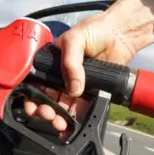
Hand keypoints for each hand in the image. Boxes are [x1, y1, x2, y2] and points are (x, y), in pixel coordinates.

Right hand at [24, 0, 153, 135]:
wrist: (121, 33)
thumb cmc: (94, 29)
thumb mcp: (74, 39)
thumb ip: (70, 62)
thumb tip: (74, 89)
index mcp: (52, 62)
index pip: (38, 82)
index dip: (32, 95)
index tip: (32, 107)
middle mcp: (61, 75)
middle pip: (49, 97)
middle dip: (45, 109)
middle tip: (48, 115)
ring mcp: (76, 84)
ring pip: (63, 104)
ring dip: (59, 116)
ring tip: (60, 124)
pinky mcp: (92, 91)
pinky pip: (83, 106)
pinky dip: (77, 117)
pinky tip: (72, 125)